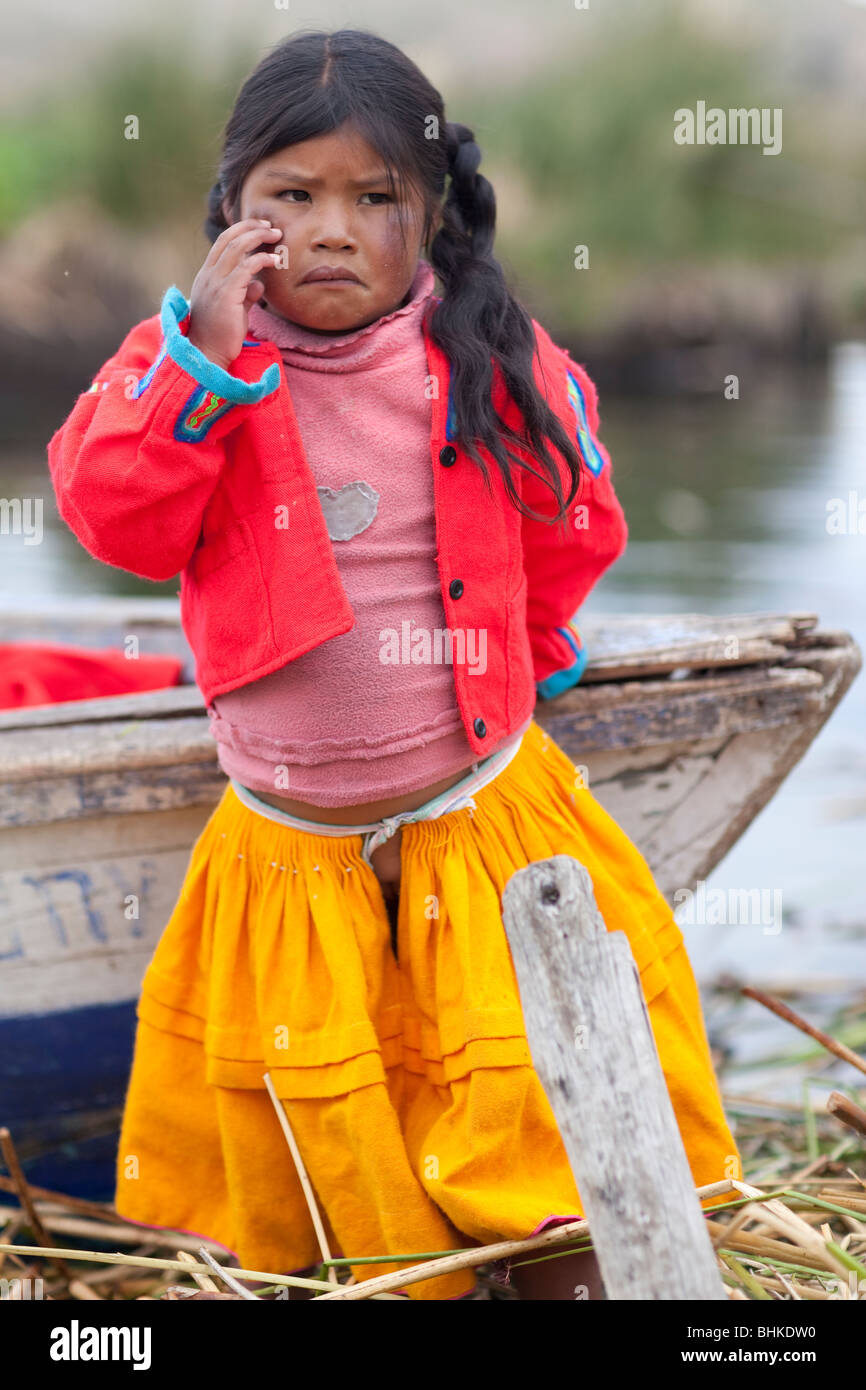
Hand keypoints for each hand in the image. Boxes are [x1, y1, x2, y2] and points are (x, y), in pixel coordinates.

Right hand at [186, 218, 282, 370]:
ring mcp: (215, 283)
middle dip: (251, 227)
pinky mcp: (226, 293)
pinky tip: (275, 261)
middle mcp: (208, 275)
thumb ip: (245, 294)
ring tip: (276, 236)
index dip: (241, 231)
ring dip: (258, 237)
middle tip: (272, 226)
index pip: (222, 243)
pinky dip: (262, 259)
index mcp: (207, 276)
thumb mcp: (235, 310)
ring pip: (237, 247)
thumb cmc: (221, 336)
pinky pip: (246, 267)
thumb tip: (259, 284)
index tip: (260, 228)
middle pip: (228, 238)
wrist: (208, 355)